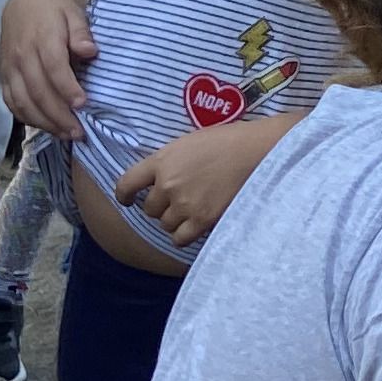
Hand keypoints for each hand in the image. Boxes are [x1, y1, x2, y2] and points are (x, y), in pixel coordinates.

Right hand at [0, 0, 95, 138]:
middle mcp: (22, 55)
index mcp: (42, 37)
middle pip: (38, 90)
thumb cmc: (54, 10)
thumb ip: (81, 32)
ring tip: (65, 134)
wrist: (22, 4)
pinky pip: (11, 101)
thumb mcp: (72, 12)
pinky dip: (27, 117)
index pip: (53, 67)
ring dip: (43, 122)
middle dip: (58, 115)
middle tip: (78, 132)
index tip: (83, 105)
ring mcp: (10, 67)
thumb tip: (89, 51)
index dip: (67, 88)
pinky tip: (45, 126)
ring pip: (23, 101)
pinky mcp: (4, 76)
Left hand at [114, 120, 276, 248]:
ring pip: (165, 224)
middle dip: (159, 206)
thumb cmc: (228, 141)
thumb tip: (159, 177)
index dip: (123, 195)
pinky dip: (183, 235)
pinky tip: (192, 227)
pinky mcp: (202, 220)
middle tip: (176, 200)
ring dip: (174, 220)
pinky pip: (180, 238)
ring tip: (190, 211)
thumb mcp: (189, 142)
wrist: (258, 151)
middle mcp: (168, 184)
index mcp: (162, 160)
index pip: (127, 183)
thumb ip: (169, 161)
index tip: (127, 199)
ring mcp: (185, 204)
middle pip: (149, 208)